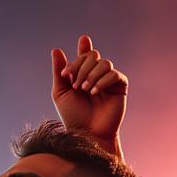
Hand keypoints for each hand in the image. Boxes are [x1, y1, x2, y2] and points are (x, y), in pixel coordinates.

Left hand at [51, 34, 127, 149]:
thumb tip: (56, 49)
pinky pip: (114, 74)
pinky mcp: (120, 88)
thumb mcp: (60, 93)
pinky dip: (102, 81)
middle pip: (93, 56)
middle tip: (75, 85)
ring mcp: (109, 81)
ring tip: (85, 90)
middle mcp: (96, 75)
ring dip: (91, 75)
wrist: (87, 133)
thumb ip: (59, 72)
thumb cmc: (73, 116)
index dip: (83, 48)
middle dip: (81, 67)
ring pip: (104, 63)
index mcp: (83, 75)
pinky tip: (95, 92)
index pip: (85, 55)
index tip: (82, 42)